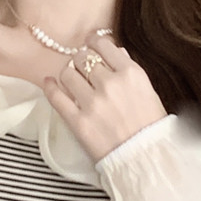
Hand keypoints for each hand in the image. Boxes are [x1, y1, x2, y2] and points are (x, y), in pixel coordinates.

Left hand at [42, 33, 166, 163]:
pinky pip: (56, 96)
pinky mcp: (78, 121)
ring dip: (68, 74)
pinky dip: (50, 87)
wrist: (145, 158)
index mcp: (131, 74)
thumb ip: (130, 69)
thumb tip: (115, 51)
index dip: (94, 42)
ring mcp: (92, 103)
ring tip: (72, 79)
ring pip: (67, 73)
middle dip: (81, 60)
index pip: (103, 45)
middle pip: (83, 57)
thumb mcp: (148, 91)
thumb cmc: (151, 126)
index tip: (91, 44)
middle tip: (83, 67)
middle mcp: (110, 84)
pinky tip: (49, 83)